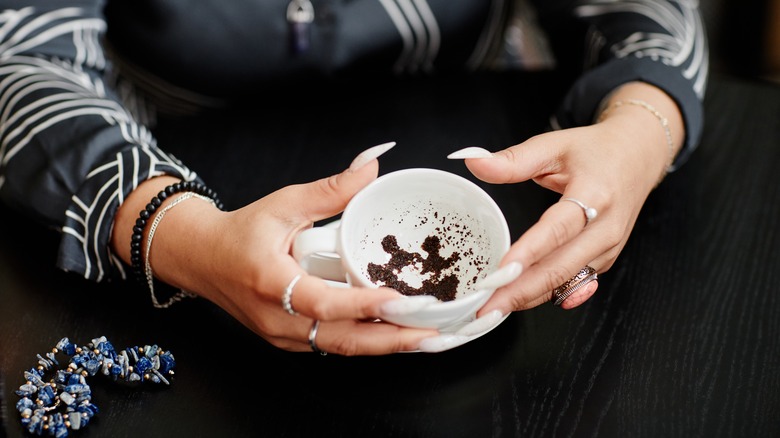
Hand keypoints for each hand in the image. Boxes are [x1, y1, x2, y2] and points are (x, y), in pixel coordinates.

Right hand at [112, 143, 437, 354]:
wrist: (200, 258)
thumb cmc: (239, 233)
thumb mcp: (284, 204)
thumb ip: (330, 189)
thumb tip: (371, 166)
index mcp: (272, 283)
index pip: (325, 303)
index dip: (365, 306)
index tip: (402, 302)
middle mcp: (277, 319)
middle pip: (342, 340)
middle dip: (392, 341)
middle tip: (434, 334)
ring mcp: (282, 336)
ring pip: (341, 348)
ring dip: (384, 346)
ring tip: (425, 338)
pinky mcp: (288, 340)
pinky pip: (332, 345)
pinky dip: (365, 342)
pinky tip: (394, 334)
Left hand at [449, 82, 683, 313]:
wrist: (639, 157)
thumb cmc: (596, 151)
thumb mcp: (555, 145)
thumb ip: (514, 159)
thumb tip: (473, 161)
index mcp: (595, 195)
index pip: (557, 229)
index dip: (528, 253)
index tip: (499, 272)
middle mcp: (605, 228)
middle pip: (560, 267)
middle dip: (519, 291)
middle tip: (484, 308)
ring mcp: (607, 249)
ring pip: (564, 282)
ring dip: (527, 299)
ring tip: (491, 312)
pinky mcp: (603, 261)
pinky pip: (570, 284)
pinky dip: (542, 295)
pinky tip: (515, 304)